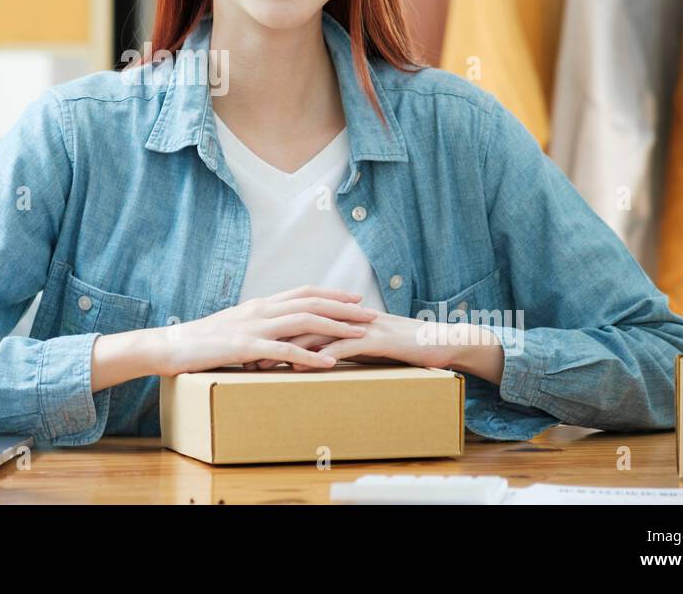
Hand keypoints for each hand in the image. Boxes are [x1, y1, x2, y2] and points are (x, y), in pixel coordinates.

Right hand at [156, 284, 382, 375]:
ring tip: (361, 334)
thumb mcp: (234, 327)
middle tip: (372, 313)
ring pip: (303, 321)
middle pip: (311, 303)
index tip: (355, 298)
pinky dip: (310, 356)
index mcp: (259, 305)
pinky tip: (330, 363)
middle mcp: (260, 310)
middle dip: (344, 308)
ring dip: (336, 327)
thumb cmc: (201, 341)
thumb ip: (258, 328)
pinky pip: (284, 351)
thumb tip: (279, 336)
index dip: (331, 294)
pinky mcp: (245, 348)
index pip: (302, 292)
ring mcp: (253, 328)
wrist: (170, 346)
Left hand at [249, 312, 501, 373]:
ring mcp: (360, 325)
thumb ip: (340, 346)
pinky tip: (300, 366)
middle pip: (298, 322)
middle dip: (269, 339)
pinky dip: (319, 355)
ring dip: (285, 348)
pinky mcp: (375, 339)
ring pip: (314, 332)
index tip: (246, 346)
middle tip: (242, 355)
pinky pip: (342, 345)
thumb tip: (315, 357)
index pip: (297, 318)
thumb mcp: (365, 346)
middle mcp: (346, 316)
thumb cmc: (402, 347)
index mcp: (340, 315)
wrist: (441, 342)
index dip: (271, 331)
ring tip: (262, 363)